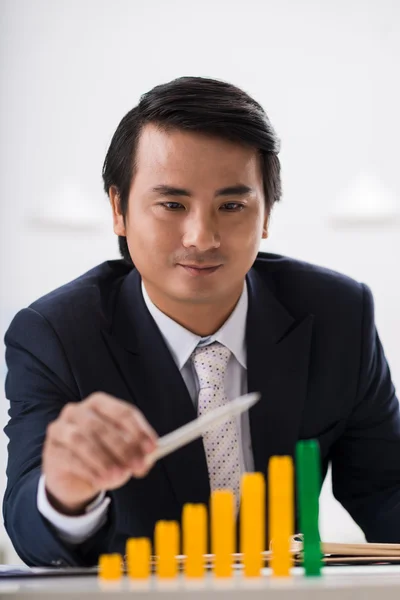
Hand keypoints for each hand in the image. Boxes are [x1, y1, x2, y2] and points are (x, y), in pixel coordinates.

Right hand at [42, 392, 156, 514]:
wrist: (73, 477)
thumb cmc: (102, 455)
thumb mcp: (122, 452)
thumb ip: (136, 451)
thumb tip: (149, 457)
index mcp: (99, 403)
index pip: (121, 411)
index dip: (138, 430)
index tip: (152, 448)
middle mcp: (77, 411)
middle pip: (101, 425)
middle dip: (123, 447)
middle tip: (138, 466)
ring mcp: (60, 429)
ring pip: (82, 439)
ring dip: (104, 459)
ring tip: (120, 476)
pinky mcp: (52, 451)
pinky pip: (70, 459)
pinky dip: (90, 471)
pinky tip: (102, 481)